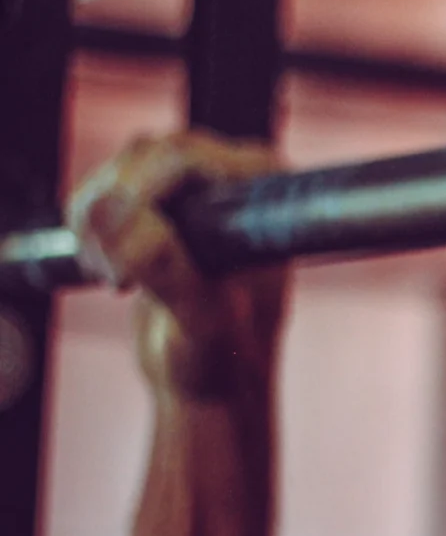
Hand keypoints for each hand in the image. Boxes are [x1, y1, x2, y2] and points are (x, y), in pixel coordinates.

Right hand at [68, 132, 285, 402]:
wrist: (209, 379)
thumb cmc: (223, 355)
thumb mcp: (199, 317)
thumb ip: (162, 264)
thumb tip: (108, 209)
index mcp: (266, 188)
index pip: (184, 157)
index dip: (139, 200)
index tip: (125, 271)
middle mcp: (238, 174)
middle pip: (146, 156)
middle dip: (117, 216)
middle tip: (119, 282)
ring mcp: (200, 183)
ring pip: (120, 169)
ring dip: (98, 223)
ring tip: (120, 281)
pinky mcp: (163, 200)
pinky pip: (105, 186)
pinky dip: (90, 226)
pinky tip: (112, 270)